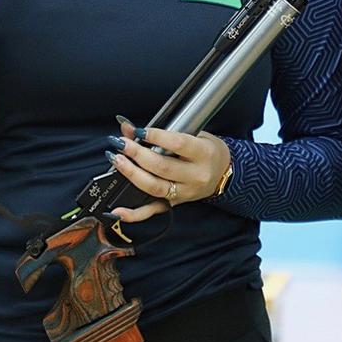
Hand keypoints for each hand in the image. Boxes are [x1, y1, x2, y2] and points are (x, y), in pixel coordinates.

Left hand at [105, 121, 232, 222]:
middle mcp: (195, 176)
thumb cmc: (207, 150)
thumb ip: (164, 131)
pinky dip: (133, 214)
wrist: (224, 173)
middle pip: (162, 167)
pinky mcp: (174, 204)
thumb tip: (129, 128)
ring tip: (116, 160)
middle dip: (137, 154)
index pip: (178, 144)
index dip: (156, 137)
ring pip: (154, 187)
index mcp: (204, 154)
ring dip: (131, 174)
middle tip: (121, 144)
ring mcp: (184, 192)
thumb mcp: (195, 134)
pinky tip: (117, 210)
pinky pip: (152, 211)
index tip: (139, 131)